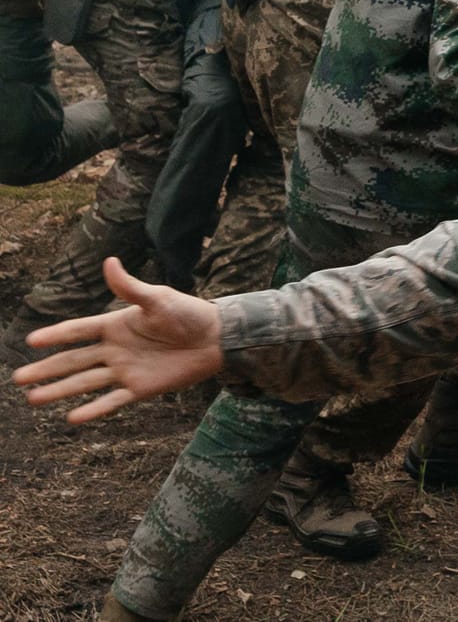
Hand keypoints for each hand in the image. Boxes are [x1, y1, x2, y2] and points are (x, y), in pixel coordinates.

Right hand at [13, 258, 224, 423]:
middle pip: (73, 360)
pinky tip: (72, 418)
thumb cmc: (188, 313)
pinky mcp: (140, 389)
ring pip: (85, 383)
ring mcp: (125, 370)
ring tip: (32, 399)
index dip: (55, 335)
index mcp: (116, 325)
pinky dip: (94, 410)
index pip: (78, 331)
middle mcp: (115, 349)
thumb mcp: (158, 298)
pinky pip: (112, 401)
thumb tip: (108, 261)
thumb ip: (130, 287)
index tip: (30, 340)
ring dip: (59, 391)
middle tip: (18, 378)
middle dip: (46, 369)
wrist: (217, 338)